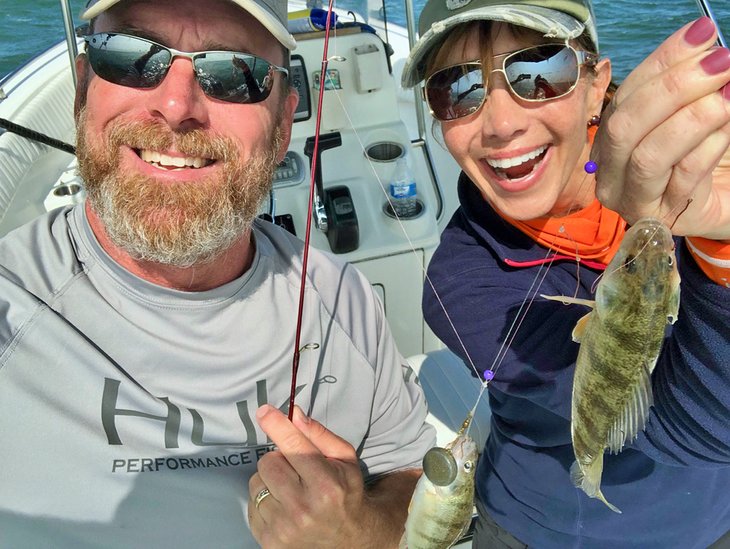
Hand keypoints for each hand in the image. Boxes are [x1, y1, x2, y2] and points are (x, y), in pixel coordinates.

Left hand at [248, 405, 372, 547]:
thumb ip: (319, 435)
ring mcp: (284, 528)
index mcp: (326, 485)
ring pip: (256, 483)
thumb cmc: (345, 492)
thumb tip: (294, 413)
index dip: (277, 425)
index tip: (263, 411)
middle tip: (295, 469)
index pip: (294, 446)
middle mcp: (304, 508)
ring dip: (269, 481)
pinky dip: (264, 502)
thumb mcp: (344, 460)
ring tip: (290, 491)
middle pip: (268, 462)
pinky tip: (283, 508)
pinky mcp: (270, 541)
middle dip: (278, 459)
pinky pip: (251, 506)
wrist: (348, 538)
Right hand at [592, 17, 729, 240]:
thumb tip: (700, 38)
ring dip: (693, 119)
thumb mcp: (690, 112)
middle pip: (624, 126)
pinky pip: (683, 177)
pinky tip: (728, 130)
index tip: (703, 33)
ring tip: (729, 96)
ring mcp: (630, 200)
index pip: (626, 96)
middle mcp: (609, 172)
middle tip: (721, 63)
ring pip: (648, 156)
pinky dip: (709, 147)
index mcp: (610, 140)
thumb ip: (687, 80)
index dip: (662, 62)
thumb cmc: (705, 155)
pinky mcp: (660, 219)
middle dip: (673, 89)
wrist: (722, 201)